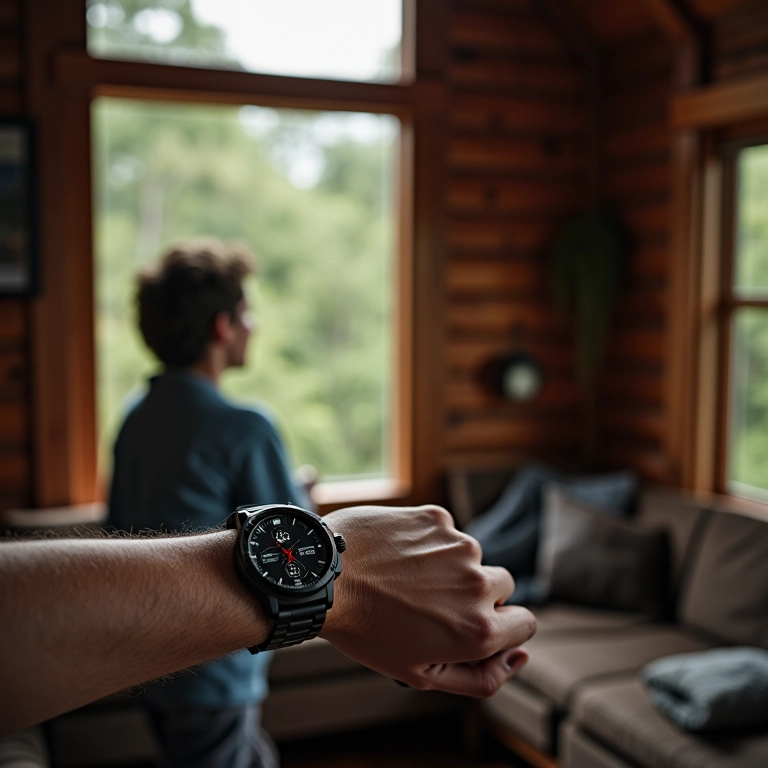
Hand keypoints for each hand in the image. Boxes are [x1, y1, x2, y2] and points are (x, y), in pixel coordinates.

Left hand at [319, 505, 535, 697]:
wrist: (323, 579)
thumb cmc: (367, 632)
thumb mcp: (422, 675)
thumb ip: (482, 677)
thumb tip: (521, 656)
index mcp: (478, 630)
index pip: (525, 624)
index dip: (501, 628)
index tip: (469, 624)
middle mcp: (478, 585)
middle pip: (502, 588)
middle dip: (476, 596)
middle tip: (430, 603)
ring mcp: (458, 546)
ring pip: (472, 558)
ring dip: (450, 567)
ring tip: (404, 579)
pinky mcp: (437, 518)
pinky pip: (446, 533)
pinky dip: (429, 543)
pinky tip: (397, 554)